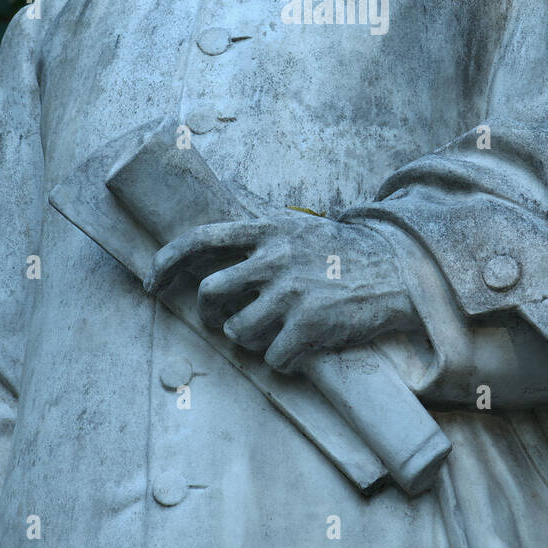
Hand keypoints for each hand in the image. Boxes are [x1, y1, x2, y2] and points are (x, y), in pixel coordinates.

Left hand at [144, 211, 418, 371]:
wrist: (396, 273)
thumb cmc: (342, 251)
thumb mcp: (298, 224)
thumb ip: (260, 217)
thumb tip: (225, 187)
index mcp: (267, 231)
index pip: (200, 239)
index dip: (166, 262)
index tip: (151, 281)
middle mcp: (275, 258)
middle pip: (211, 294)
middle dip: (211, 314)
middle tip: (225, 321)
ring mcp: (292, 292)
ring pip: (239, 331)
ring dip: (250, 340)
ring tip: (272, 334)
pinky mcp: (310, 325)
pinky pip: (274, 357)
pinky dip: (282, 361)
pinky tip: (299, 350)